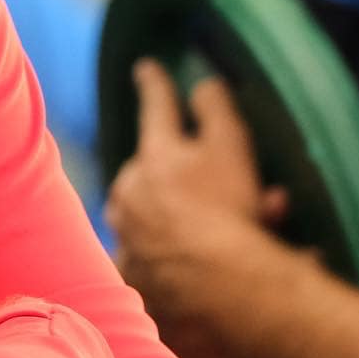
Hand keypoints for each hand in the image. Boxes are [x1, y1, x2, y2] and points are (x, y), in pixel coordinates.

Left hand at [106, 61, 285, 315]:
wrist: (219, 289)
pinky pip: (145, 263)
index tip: (146, 67)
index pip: (156, 109)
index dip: (155, 85)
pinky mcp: (133, 278)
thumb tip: (202, 82)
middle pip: (149, 170)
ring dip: (177, 220)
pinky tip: (186, 271)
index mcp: (154, 155)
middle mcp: (130, 191)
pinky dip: (162, 262)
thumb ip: (215, 108)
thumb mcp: (231, 147)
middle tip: (219, 191)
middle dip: (178, 174)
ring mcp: (127, 236)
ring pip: (148, 217)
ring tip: (218, 234)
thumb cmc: (229, 211)